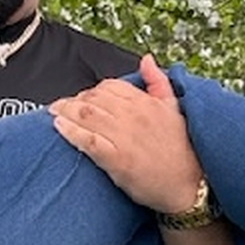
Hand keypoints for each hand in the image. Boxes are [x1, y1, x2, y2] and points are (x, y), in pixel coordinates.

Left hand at [48, 54, 202, 213]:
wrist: (190, 186)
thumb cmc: (182, 149)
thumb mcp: (174, 108)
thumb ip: (158, 82)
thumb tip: (146, 59)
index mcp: (146, 102)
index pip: (110, 86)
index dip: (93, 90)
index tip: (84, 97)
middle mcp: (133, 115)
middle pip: (93, 98)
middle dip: (74, 100)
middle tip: (62, 105)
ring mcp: (124, 137)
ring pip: (86, 115)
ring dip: (65, 111)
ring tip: (53, 112)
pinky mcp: (117, 159)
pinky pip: (87, 140)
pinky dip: (70, 131)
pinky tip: (58, 127)